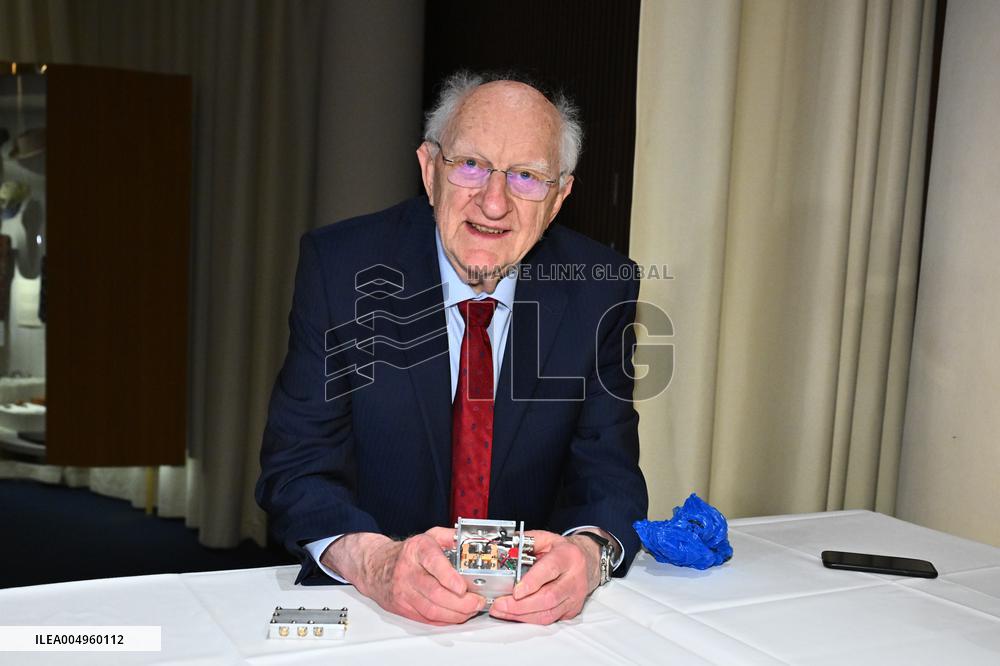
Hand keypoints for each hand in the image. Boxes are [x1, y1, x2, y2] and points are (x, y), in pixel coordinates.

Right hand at [322, 527, 484, 624]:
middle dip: (461, 602)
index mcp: (417, 550)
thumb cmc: (406, 553)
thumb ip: (451, 537)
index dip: (449, 577)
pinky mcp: (402, 607)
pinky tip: (456, 615)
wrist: (375, 566)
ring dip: (456, 614)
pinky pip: (426, 619)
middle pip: (435, 593)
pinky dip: (445, 620)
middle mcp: (408, 571)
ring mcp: (403, 592)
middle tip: (476, 601)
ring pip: (431, 610)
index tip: (463, 586)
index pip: (433, 562)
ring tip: (470, 610)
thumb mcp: (429, 536)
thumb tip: (471, 540)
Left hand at [488, 529, 602, 624]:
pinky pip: (549, 620)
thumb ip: (524, 542)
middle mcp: (575, 578)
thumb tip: (503, 549)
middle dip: (520, 605)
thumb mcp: (545, 538)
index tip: (515, 591)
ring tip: (502, 611)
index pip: (550, 570)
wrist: (585, 561)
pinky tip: (515, 615)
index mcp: (568, 556)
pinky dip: (529, 619)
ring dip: (522, 615)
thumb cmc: (561, 550)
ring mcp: (575, 597)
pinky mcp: (571, 610)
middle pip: (548, 597)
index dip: (531, 583)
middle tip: (500, 604)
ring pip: (548, 613)